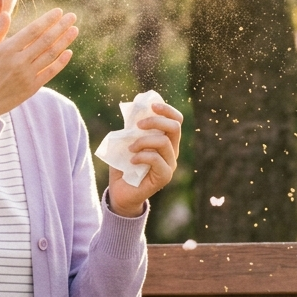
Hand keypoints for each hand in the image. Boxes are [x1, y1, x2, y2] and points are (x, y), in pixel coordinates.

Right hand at [0, 7, 77, 116]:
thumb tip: (6, 14)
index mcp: (6, 50)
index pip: (33, 30)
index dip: (47, 20)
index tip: (58, 11)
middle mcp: (20, 62)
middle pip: (45, 40)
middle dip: (60, 26)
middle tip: (72, 16)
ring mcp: (27, 76)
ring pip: (50, 55)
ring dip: (64, 41)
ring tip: (74, 30)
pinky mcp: (31, 88)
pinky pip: (50, 72)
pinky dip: (61, 62)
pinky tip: (69, 52)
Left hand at [106, 101, 183, 216]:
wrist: (120, 191)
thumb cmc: (123, 166)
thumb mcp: (126, 142)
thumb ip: (132, 129)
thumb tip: (133, 110)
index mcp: (166, 140)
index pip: (176, 120)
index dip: (167, 110)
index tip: (151, 105)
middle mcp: (172, 151)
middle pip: (174, 127)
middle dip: (155, 121)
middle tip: (138, 125)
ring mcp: (170, 164)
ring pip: (164, 142)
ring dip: (143, 141)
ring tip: (130, 148)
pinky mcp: (164, 176)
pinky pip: (156, 159)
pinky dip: (142, 156)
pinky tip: (132, 160)